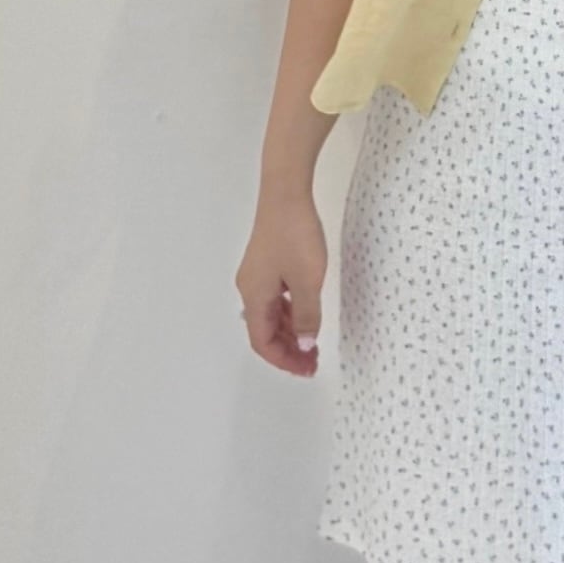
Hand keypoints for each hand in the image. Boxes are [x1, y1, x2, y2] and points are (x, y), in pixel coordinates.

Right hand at [237, 188, 326, 375]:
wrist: (286, 194)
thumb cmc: (295, 235)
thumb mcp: (307, 281)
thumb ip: (307, 316)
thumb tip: (305, 344)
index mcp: (254, 296)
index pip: (262, 342)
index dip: (284, 360)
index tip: (307, 369)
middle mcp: (250, 288)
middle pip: (265, 331)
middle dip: (288, 350)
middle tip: (313, 362)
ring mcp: (257, 276)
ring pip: (271, 315)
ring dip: (291, 333)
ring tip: (313, 344)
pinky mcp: (267, 264)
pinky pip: (276, 299)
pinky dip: (290, 314)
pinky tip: (307, 315)